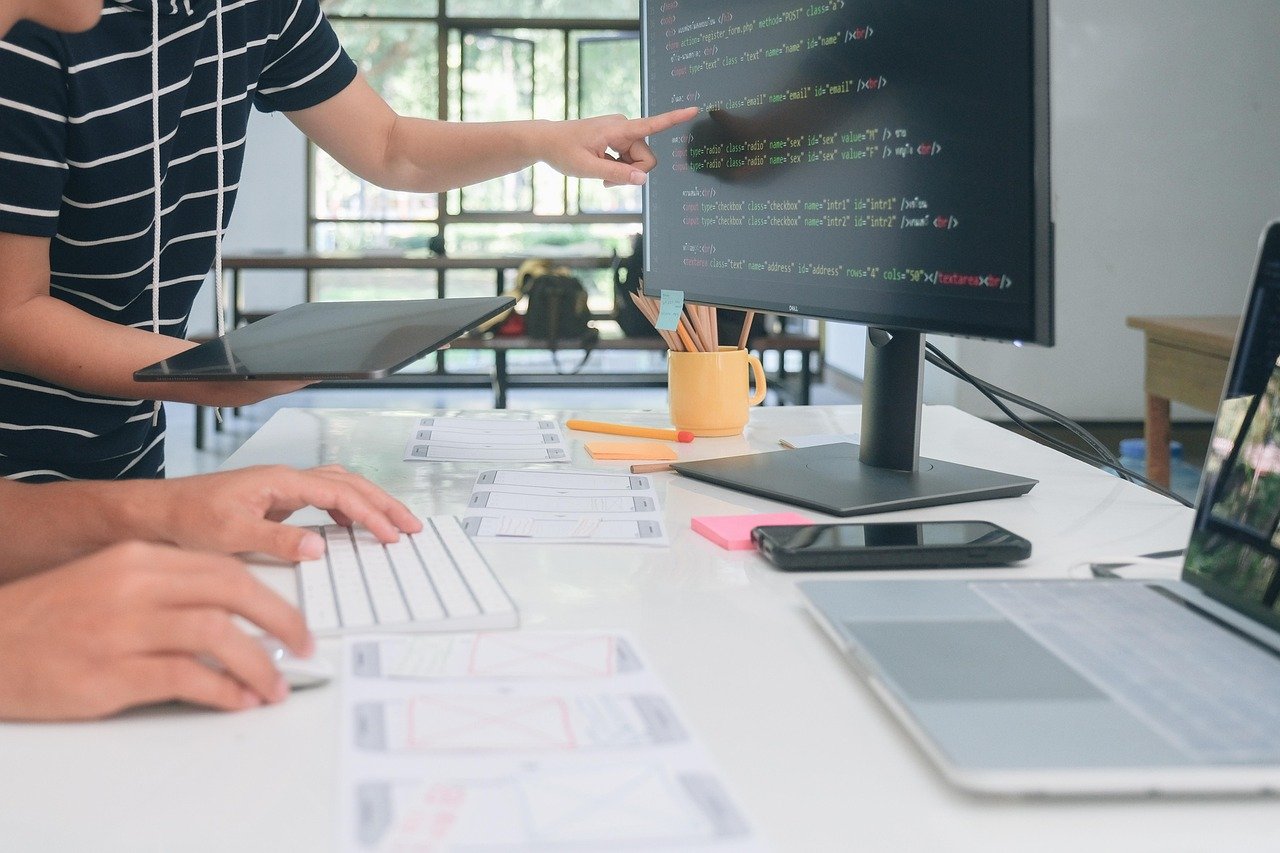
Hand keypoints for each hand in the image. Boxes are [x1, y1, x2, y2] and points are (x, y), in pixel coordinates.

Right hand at [0, 542, 311, 719]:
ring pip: (218, 634)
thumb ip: (166, 590)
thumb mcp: (108, 582)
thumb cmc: (47, 620)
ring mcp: (122, 629)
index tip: (292, 619)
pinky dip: (224, 691)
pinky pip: (187, 678)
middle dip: (282, 621)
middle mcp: (134, 586)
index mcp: (138, 559)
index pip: (225, 568)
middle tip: (305, 647)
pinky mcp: (111, 673)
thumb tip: (231, 615)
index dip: (270, 595)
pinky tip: (239, 701)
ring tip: (275, 685)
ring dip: (259, 663)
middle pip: (233, 591)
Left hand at [155, 465, 422, 561]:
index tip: (392, 535)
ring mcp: (282, 487)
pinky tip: (351, 526)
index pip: (341, 494)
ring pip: (340, 486)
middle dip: (384, 503)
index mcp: (281, 481)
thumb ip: (278, 540)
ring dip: (370, 503)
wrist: (156, 513)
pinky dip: (348, 509)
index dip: (371, 515)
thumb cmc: (186, 520)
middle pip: (350, 483)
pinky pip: (325, 497)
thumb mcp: (230, 535)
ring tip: (393, 524)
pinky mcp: (277, 499)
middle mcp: (286, 478)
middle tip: (411, 526)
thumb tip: (320, 546)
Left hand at [536, 106, 698, 186]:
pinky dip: (619, 169)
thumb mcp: (588, 168)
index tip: (694, 109)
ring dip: (624, 173)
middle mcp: (624, 127)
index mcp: (618, 129)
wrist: (547, 141)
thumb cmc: (563, 151)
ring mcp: (621, 132)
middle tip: (607, 183)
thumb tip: (643, 180)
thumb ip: (617, 175)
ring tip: (602, 178)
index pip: (652, 124)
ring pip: (638, 161)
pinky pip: (629, 159)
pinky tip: (603, 172)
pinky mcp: (618, 138)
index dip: (674, 118)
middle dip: (632, 174)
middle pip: (645, 158)